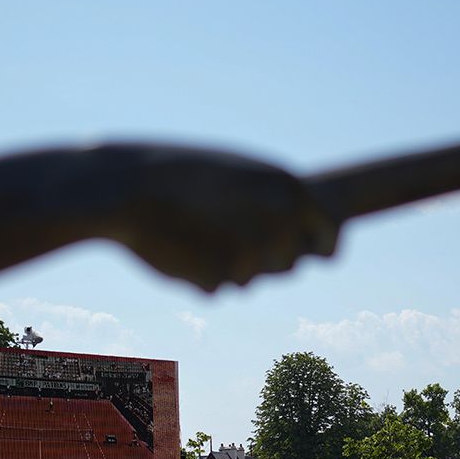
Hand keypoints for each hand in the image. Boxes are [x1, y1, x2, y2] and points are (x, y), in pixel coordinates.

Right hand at [103, 145, 338, 290]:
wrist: (125, 186)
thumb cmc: (181, 175)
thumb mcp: (237, 172)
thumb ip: (272, 199)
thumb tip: (300, 231)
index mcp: (287, 184)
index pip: (334, 230)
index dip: (328, 245)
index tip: (321, 253)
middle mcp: (277, 220)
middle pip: (290, 263)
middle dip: (268, 258)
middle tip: (230, 232)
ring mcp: (250, 252)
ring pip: (252, 278)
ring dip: (231, 264)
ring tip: (196, 229)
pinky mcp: (219, 279)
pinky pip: (218, 286)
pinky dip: (200, 273)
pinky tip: (178, 244)